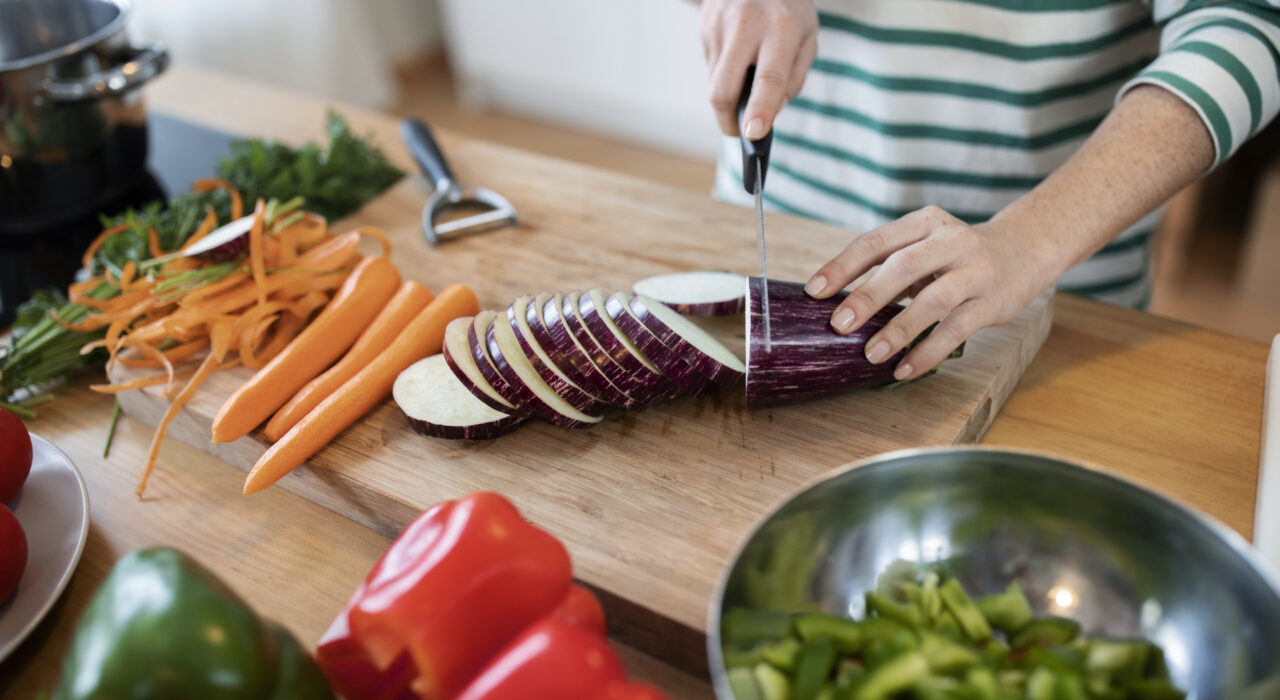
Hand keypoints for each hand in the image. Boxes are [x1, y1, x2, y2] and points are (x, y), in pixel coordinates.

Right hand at [699, 0, 817, 138]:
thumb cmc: (788, 9)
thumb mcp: (808, 37)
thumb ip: (794, 78)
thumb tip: (770, 113)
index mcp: (781, 28)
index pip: (768, 78)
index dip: (760, 110)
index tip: (753, 135)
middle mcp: (746, 25)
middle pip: (723, 90)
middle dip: (727, 120)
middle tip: (738, 131)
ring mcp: (719, 25)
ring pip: (713, 83)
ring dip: (728, 94)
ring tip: (746, 74)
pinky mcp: (703, 25)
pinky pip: (710, 66)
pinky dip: (724, 72)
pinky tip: (737, 54)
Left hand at [804, 206, 1056, 380]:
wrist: (1028, 247)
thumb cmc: (958, 254)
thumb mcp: (926, 246)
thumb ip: (890, 267)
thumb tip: (839, 305)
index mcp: (924, 223)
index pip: (875, 241)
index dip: (842, 266)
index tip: (815, 291)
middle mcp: (950, 241)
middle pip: (902, 266)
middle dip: (867, 296)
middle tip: (838, 325)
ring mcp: (975, 270)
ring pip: (932, 299)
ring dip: (898, 328)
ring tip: (871, 354)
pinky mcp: (993, 301)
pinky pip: (957, 329)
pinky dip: (928, 350)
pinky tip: (904, 368)